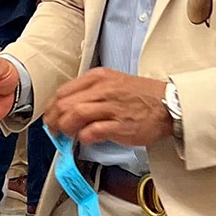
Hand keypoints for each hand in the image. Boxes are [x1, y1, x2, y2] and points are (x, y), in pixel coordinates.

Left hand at [44, 68, 170, 146]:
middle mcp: (103, 89)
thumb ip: (90, 92)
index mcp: (98, 77)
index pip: (64, 90)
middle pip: (65, 103)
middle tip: (53, 129)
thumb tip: (68, 107)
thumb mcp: (112, 82)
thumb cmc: (139, 95)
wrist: (166, 104)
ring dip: (65, 128)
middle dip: (54, 119)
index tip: (50, 116)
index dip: (52, 106)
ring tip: (66, 135)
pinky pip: (93, 131)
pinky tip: (85, 139)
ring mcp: (111, 107)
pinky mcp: (120, 125)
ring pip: (75, 115)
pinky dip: (84, 137)